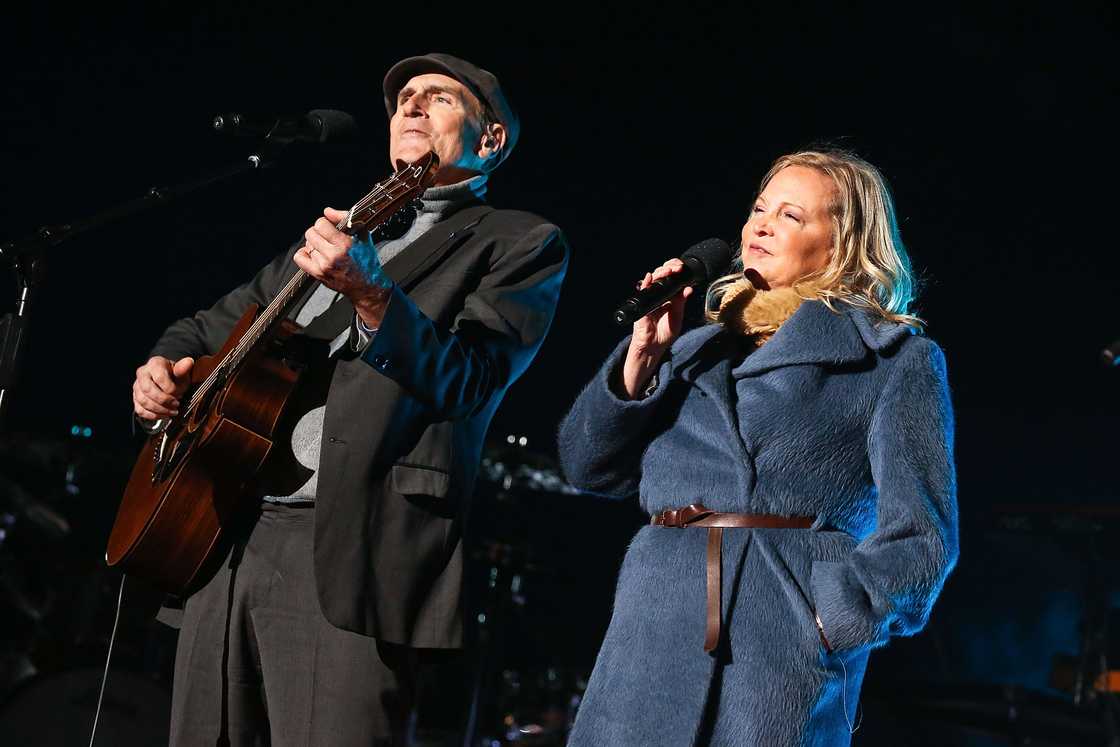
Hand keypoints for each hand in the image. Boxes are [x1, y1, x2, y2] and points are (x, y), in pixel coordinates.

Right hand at [133, 356, 193, 420]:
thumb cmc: (175, 375)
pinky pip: (140, 410)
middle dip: (164, 401)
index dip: (171, 389)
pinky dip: (153, 415)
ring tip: (173, 411)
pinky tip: (164, 415)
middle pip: (147, 390)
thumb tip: (189, 362)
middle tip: (176, 404)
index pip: (159, 378)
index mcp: (154, 364)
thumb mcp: (182, 371)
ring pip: (143, 401)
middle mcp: (142, 374)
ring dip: (159, 410)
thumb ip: (184, 368)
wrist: (168, 378)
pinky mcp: (136, 398)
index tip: (180, 394)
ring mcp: (137, 387)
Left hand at [293, 207, 392, 327]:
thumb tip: (327, 211)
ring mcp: (324, 265)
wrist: (366, 286)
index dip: (325, 223)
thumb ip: (344, 219)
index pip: (321, 224)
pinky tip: (314, 254)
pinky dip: (304, 254)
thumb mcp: (362, 236)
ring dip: (315, 244)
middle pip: (310, 233)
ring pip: (307, 245)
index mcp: (344, 244)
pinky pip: (300, 258)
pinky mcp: (318, 274)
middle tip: (327, 237)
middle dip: (318, 232)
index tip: (330, 227)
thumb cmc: (366, 261)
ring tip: (325, 249)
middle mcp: (333, 255)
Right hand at [620, 258, 692, 398]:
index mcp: (668, 297)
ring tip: (668, 271)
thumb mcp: (677, 317)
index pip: (671, 279)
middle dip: (669, 267)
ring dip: (660, 273)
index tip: (682, 268)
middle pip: (662, 275)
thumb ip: (680, 303)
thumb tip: (688, 288)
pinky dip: (645, 283)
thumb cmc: (664, 334)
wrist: (653, 347)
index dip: (675, 271)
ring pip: (653, 279)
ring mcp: (649, 298)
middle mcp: (658, 295)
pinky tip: (650, 277)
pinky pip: (642, 291)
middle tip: (677, 267)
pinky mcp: (642, 304)